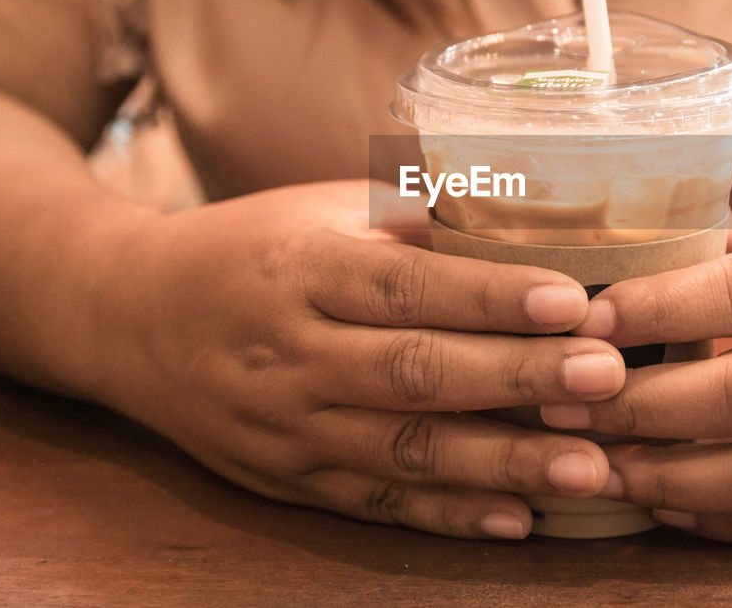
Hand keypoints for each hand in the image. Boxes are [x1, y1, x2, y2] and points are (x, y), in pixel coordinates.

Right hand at [93, 181, 624, 539]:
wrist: (126, 316)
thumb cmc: (249, 247)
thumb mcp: (319, 212)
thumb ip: (414, 223)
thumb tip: (530, 219)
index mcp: (299, 269)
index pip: (406, 285)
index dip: (491, 295)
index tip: (574, 299)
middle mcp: (288, 353)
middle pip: (415, 372)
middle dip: (518, 379)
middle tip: (606, 378)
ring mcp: (283, 428)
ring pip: (404, 451)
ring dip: (502, 463)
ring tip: (588, 466)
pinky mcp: (284, 480)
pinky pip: (374, 504)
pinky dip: (447, 516)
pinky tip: (516, 520)